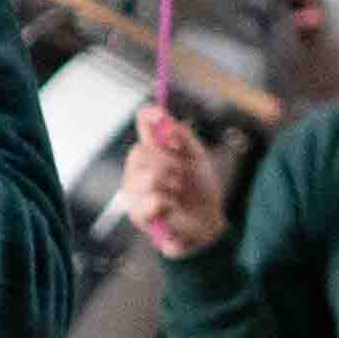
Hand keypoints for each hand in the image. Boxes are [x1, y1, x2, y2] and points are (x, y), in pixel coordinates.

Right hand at [122, 105, 232, 255]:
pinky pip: (152, 199)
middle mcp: (136, 169)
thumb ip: (182, 136)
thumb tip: (163, 119)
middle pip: (139, 152)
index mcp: (151, 152)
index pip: (143, 126)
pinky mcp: (137, 214)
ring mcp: (133, 192)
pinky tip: (172, 208)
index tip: (159, 114)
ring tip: (178, 193)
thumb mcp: (196, 158)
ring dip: (171, 185)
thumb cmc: (199, 190)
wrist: (205, 223)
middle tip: (181, 175)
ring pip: (147, 177)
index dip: (148, 117)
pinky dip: (168, 203)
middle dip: (168, 163)